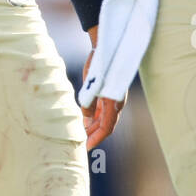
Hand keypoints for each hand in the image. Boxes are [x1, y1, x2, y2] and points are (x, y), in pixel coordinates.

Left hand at [81, 27, 122, 149]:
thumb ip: (88, 103)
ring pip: (102, 119)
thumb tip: (85, 118)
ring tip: (79, 134)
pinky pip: (100, 110)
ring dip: (92, 127)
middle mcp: (115, 103)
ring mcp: (112, 99)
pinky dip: (92, 117)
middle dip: (93, 135)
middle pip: (105, 125)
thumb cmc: (98, 65)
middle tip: (80, 144)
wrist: (104, 47)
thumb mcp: (90, 85)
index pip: (107, 127)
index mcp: (114, 102)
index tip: (86, 148)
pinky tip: (83, 121)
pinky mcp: (107, 93)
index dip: (96, 139)